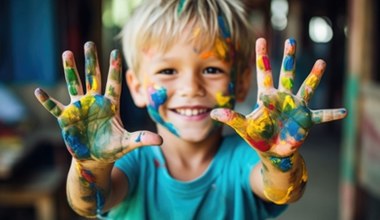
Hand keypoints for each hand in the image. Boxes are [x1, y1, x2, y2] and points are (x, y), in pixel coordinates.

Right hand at [35, 42, 161, 161]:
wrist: (96, 159)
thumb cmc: (113, 149)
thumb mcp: (128, 143)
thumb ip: (142, 139)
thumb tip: (161, 139)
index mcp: (110, 105)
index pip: (113, 83)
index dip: (114, 69)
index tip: (116, 52)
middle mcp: (94, 103)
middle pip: (93, 78)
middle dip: (91, 61)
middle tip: (89, 43)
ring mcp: (79, 109)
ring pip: (74, 85)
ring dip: (70, 71)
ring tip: (67, 53)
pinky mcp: (66, 119)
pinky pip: (55, 107)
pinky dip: (47, 101)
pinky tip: (39, 91)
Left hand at [211, 38, 346, 155]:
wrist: (272, 152)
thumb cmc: (257, 137)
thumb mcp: (243, 127)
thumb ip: (231, 118)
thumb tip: (213, 112)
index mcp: (267, 97)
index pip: (264, 73)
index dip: (262, 58)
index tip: (261, 40)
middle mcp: (283, 98)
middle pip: (286, 74)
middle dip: (288, 59)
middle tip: (290, 41)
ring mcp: (296, 107)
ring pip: (306, 88)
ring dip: (313, 76)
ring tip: (321, 62)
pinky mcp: (306, 120)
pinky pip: (321, 116)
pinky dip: (331, 114)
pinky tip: (343, 112)